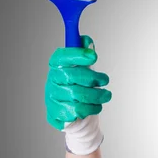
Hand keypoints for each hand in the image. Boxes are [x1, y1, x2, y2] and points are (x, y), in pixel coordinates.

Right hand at [45, 35, 111, 153]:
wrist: (78, 115)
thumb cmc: (81, 88)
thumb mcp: (86, 69)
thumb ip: (86, 54)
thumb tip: (86, 41)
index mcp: (56, 67)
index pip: (61, 57)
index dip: (76, 55)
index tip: (94, 56)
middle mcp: (51, 82)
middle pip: (71, 76)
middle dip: (93, 78)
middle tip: (105, 80)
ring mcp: (51, 99)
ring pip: (77, 95)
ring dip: (97, 95)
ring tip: (105, 95)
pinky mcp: (56, 114)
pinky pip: (77, 111)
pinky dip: (91, 108)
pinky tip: (95, 106)